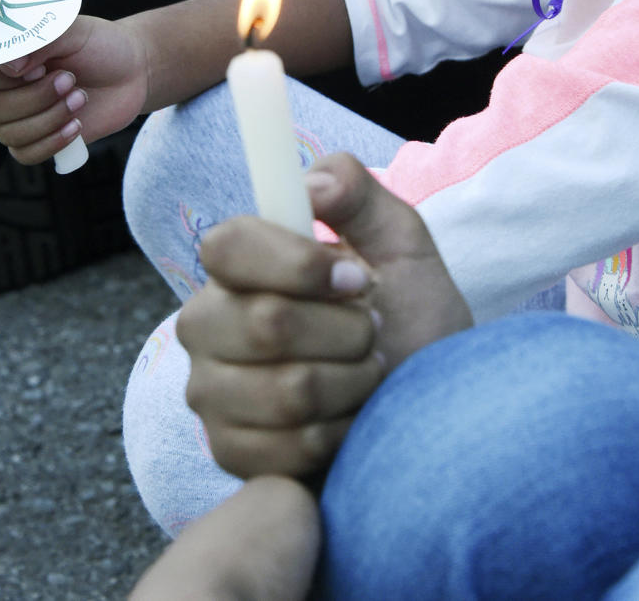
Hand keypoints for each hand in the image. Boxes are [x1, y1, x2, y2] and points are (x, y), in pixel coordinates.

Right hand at [0, 14, 148, 163]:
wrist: (132, 70)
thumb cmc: (98, 44)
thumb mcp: (72, 30)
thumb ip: (39, 39)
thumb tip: (11, 65)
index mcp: (2, 56)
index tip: (35, 66)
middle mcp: (1, 89)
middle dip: (35, 97)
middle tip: (69, 79)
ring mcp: (17, 117)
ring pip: (9, 134)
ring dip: (50, 117)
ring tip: (80, 97)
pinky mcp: (37, 140)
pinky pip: (26, 155)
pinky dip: (52, 142)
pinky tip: (76, 126)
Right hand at [177, 153, 472, 479]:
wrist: (431, 404)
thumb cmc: (408, 314)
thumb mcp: (400, 241)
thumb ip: (357, 192)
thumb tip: (313, 183)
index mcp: (237, 263)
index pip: (228, 246)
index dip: (299, 264)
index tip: (359, 278)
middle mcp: (206, 324)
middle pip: (264, 324)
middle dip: (345, 331)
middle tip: (373, 331)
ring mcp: (211, 392)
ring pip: (286, 390)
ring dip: (353, 382)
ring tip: (368, 373)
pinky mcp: (230, 453)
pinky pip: (291, 446)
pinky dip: (343, 432)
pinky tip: (353, 420)